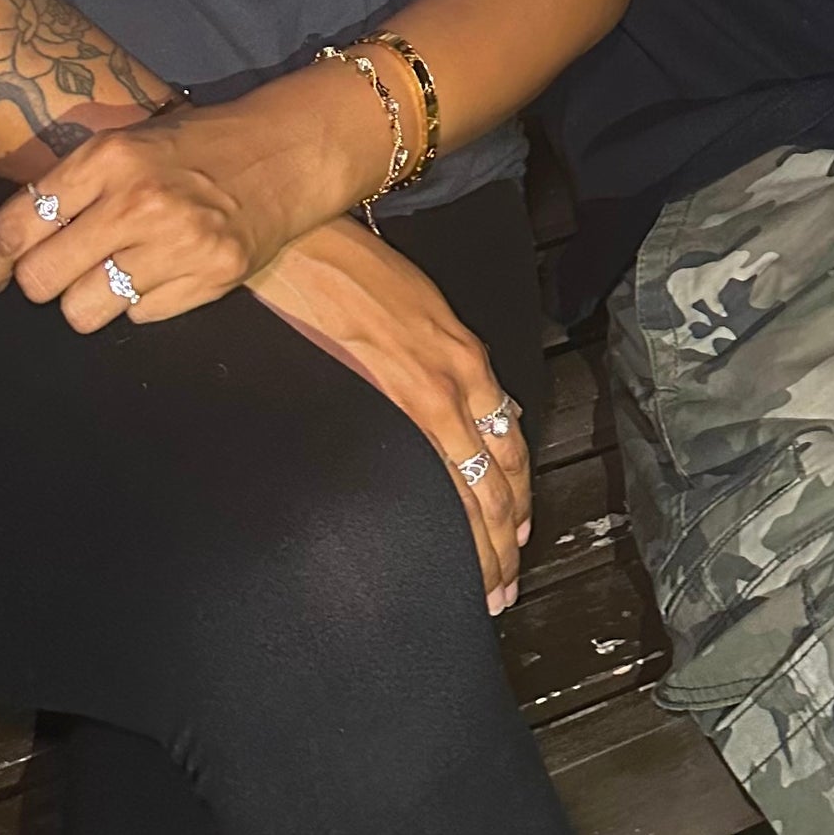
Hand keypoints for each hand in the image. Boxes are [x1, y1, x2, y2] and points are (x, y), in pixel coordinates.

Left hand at [0, 67, 395, 321]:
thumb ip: (37, 197)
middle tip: (59, 265)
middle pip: (41, 280)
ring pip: (83, 310)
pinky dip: (140, 301)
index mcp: (109, 158)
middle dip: (39, 280)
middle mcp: (139, 201)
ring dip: (87, 298)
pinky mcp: (211, 278)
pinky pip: (138, 317)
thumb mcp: (113, 152)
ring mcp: (177, 244)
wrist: (285, 151)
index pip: (20, 225)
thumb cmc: (189, 146)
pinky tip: (160, 269)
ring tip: (112, 268)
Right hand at [251, 217, 531, 612]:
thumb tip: (471, 402)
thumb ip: (445, 358)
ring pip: (479, 484)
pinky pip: (443, 471)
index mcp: (465, 356)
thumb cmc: (355, 272)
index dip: (517, 489)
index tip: (519, 529)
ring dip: (489, 539)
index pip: (508, 437)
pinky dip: (455, 515)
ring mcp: (437, 391)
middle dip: (508, 533)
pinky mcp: (403, 398)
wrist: (314, 248)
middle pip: (502, 473)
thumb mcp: (418, 309)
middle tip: (507, 584)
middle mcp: (463, 378)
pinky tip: (456, 545)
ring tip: (490, 586)